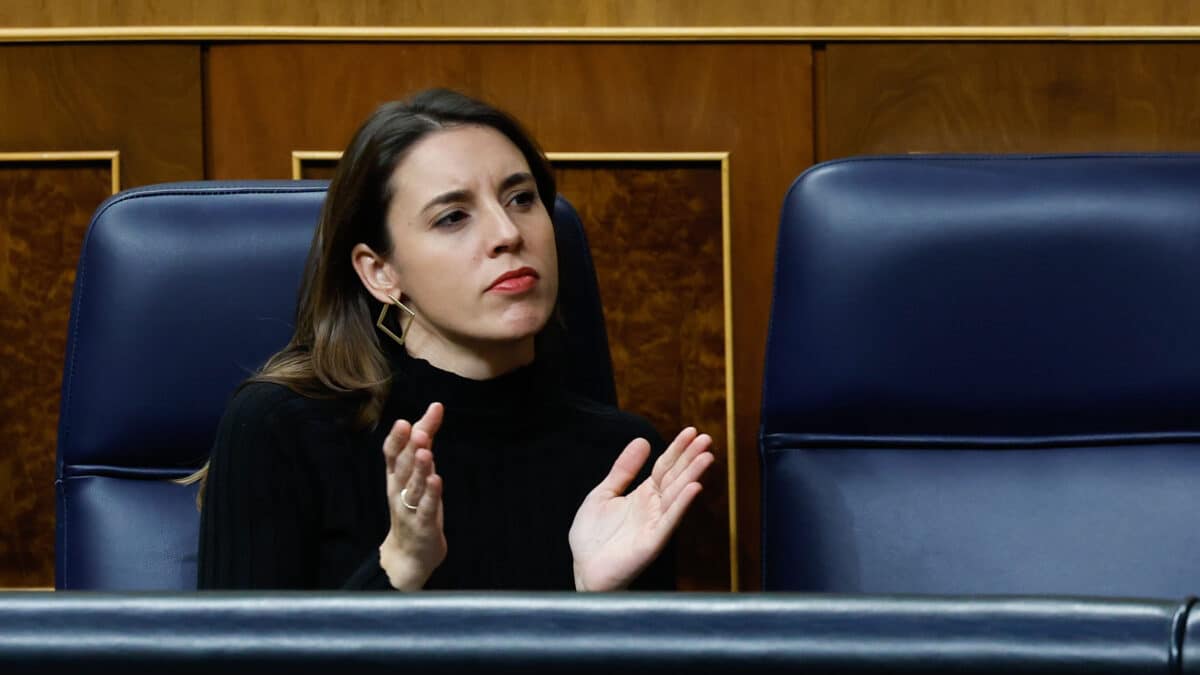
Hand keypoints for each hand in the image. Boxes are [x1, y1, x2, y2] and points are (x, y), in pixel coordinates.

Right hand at [379, 402, 446, 589]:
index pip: (391, 454)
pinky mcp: (423, 525)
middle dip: (409, 448)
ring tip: (426, 451)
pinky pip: (425, 508)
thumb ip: (424, 441)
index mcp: (395, 476)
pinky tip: (436, 481)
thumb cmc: (414, 505)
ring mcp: (409, 509)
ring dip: (420, 468)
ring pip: (413, 486)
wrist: (409, 555)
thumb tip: (434, 408)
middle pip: (402, 466)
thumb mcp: (418, 471)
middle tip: (417, 430)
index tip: (405, 421)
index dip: (397, 438)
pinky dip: (430, 495)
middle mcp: (398, 490)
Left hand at [569, 427, 713, 590]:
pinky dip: (682, 504)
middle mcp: (653, 507)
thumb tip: (642, 441)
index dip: (677, 449)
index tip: (691, 431)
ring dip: (692, 476)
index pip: (664, 467)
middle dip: (691, 458)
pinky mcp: (652, 542)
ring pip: (677, 495)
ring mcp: (654, 524)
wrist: (584, 570)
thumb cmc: (593, 536)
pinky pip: (670, 520)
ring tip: (706, 457)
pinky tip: (694, 488)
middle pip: (675, 478)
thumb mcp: (603, 493)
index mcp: (642, 495)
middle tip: (707, 438)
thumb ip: (623, 469)